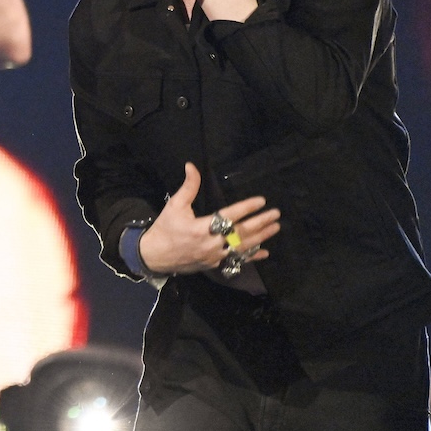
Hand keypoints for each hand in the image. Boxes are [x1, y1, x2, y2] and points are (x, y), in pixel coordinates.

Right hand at [139, 162, 280, 275]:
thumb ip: (188, 187)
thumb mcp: (174, 205)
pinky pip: (237, 260)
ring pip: (242, 247)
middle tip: (275, 214)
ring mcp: (214, 256)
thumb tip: (192, 166)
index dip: (246, 208)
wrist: (155, 255)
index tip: (260, 201)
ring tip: (275, 227)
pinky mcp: (215, 264)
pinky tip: (265, 252)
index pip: (229, 216)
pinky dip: (251, 256)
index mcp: (201, 227)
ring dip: (261, 237)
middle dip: (260, 222)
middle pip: (240, 233)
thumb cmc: (165, 228)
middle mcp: (211, 243)